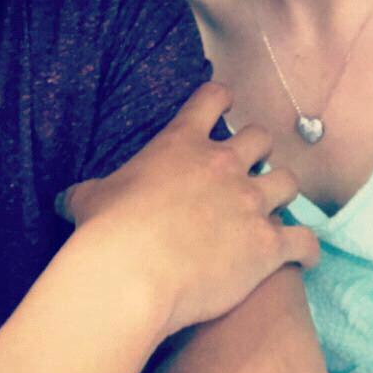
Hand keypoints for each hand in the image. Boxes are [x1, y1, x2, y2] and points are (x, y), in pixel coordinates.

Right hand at [56, 82, 317, 338]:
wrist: (132, 274)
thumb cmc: (107, 232)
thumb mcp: (90, 199)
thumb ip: (88, 193)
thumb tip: (65, 200)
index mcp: (182, 143)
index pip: (213, 98)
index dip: (221, 99)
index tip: (223, 104)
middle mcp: (224, 165)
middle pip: (261, 138)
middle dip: (259, 151)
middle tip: (249, 169)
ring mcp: (250, 203)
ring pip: (288, 182)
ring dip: (283, 194)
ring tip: (275, 209)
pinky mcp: (268, 245)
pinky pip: (305, 241)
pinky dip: (307, 250)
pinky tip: (304, 258)